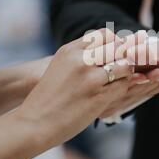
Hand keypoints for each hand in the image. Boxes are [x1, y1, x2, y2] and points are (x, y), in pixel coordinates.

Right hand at [15, 29, 134, 147]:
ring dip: (125, 74)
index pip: (104, 34)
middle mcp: (80, 60)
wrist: (34, 124)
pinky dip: (122, 89)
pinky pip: (123, 85)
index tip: (114, 55)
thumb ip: (80, 56)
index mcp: (70, 50)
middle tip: (120, 69)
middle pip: (118, 47)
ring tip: (116, 82)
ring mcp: (90, 78)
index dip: (114, 43)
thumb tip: (108, 49)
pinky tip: (112, 94)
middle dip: (123, 57)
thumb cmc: (48, 98)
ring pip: (125, 65)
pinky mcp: (98, 97)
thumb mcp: (59, 67)